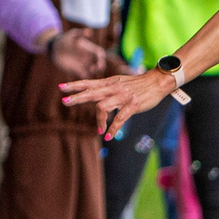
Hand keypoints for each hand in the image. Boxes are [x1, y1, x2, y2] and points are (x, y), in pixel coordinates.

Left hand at [44, 27, 111, 80]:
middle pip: (99, 65)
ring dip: (93, 75)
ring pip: (93, 72)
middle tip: (95, 70)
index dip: (102, 59)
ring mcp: (84, 65)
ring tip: (88, 76)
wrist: (55, 48)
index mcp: (90, 49)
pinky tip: (82, 82)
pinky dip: (85, 80)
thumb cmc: (64, 38)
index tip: (100, 64)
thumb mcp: (72, 34)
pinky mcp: (77, 71)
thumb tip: (89, 31)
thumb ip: (80, 33)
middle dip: (99, 69)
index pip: (100, 54)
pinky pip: (84, 76)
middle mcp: (89, 58)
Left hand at [61, 67, 178, 139]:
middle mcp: (113, 89)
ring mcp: (122, 97)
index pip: (89, 83)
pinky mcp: (132, 105)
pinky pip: (119, 118)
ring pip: (103, 106)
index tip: (61, 88)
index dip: (74, 85)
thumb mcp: (120, 82)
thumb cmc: (138, 84)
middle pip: (92, 92)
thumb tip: (94, 93)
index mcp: (109, 83)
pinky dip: (113, 129)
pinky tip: (108, 136)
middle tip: (65, 102)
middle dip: (78, 98)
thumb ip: (107, 88)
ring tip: (98, 129)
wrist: (157, 82)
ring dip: (99, 119)